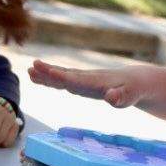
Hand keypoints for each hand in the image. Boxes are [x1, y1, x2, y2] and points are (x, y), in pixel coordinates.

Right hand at [28, 60, 144, 108]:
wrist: (136, 80)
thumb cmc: (134, 90)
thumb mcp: (131, 95)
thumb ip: (122, 97)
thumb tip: (111, 97)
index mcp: (98, 82)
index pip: (79, 80)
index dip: (65, 78)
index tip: (51, 73)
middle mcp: (88, 79)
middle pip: (66, 76)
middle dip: (50, 73)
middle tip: (32, 67)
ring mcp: (84, 80)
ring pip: (62, 76)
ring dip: (46, 75)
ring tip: (29, 71)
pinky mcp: (82, 82)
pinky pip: (64, 80)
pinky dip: (51, 78)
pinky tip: (38, 78)